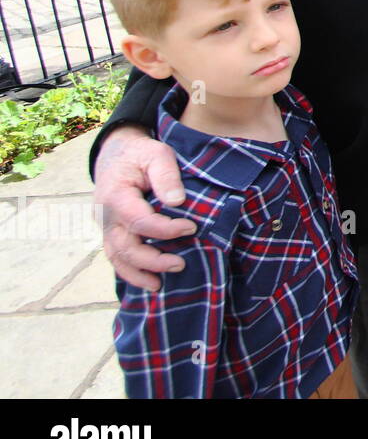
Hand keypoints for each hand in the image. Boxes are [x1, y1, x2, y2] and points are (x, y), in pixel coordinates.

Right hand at [94, 125, 195, 289]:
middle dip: (152, 260)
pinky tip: (149, 281)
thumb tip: (176, 201)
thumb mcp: (157, 154)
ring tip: (160, 285)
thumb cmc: (141, 154)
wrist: (117, 153)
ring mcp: (106, 226)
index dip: (165, 230)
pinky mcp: (111, 232)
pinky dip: (130, 272)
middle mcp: (106, 215)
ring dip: (138, 273)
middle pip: (124, 247)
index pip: (138, 221)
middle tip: (180, 264)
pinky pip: (116, 256)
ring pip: (116, 257)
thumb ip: (166, 175)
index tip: (191, 227)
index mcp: (115, 194)